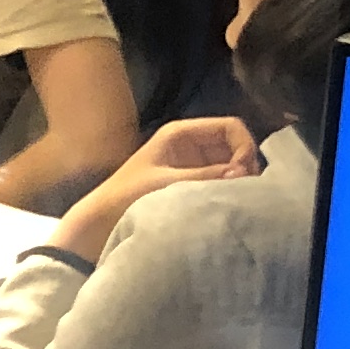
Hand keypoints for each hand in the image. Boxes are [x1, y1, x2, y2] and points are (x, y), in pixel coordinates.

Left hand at [63, 115, 256, 253]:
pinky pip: (220, 181)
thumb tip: (244, 172)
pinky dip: (228, 190)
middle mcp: (190, 144)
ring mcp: (192, 164)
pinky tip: (228, 206)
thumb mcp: (168, 183)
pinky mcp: (191, 184)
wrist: (101, 221)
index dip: (244, 147)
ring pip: (231, 165)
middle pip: (235, 146)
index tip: (243, 174)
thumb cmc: (127, 196)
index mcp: (181, 133)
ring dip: (238, 180)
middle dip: (245, 165)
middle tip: (247, 192)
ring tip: (239, 200)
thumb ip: (206, 176)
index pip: (231, 127)